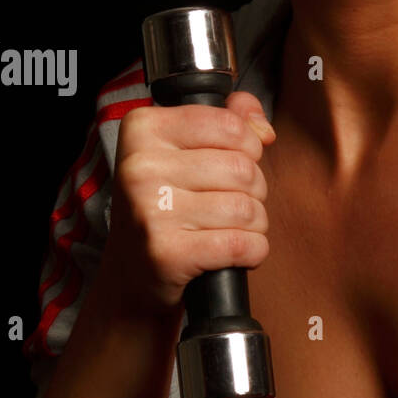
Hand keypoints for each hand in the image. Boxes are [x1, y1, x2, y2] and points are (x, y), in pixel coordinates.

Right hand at [105, 89, 275, 313]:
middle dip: (254, 192)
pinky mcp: (166, 253)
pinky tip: (236, 253)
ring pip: (246, 208)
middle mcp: (140, 166)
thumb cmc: (167, 206)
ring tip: (230, 230)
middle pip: (243, 169)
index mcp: (143, 129)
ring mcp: (150, 210)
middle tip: (230, 206)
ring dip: (254, 225)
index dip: (249, 149)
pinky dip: (253, 252)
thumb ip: (231, 123)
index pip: (230, 125)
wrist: (133, 273)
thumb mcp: (185, 152)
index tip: (231, 166)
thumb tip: (265, 129)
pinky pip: (242, 244)